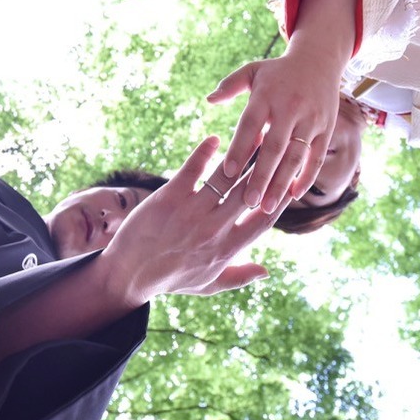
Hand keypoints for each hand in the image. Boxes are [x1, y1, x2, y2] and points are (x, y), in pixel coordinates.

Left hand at [97, 136, 292, 307]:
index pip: (264, 218)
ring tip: (254, 134)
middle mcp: (214, 229)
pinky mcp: (169, 198)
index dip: (282, 196)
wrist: (129, 273)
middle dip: (267, 167)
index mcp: (228, 248)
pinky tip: (214, 139)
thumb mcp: (208, 285)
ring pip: (227, 178)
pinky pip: (193, 169)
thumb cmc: (170, 279)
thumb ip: (239, 276)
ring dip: (243, 154)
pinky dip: (205, 152)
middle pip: (251, 191)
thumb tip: (266, 271)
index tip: (291, 177)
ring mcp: (192, 213)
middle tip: (277, 145)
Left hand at [207, 47, 344, 213]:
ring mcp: (310, 120)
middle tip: (248, 202)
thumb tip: (209, 100)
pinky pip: (316, 157)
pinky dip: (307, 177)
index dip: (239, 149)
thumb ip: (230, 85)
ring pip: (296, 157)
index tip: (227, 172)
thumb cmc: (278, 71)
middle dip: (261, 176)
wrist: (319, 60)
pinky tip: (293, 196)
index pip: (250, 125)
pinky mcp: (326, 129)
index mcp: (266, 96)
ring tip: (268, 207)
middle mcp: (290, 108)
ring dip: (282, 184)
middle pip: (274, 148)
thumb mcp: (253, 71)